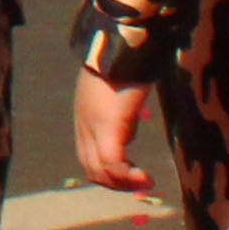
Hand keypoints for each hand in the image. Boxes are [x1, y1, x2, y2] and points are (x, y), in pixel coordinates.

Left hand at [73, 67, 154, 195]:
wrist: (122, 43)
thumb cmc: (125, 61)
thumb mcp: (119, 90)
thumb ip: (121, 110)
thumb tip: (133, 124)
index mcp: (85, 115)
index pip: (88, 154)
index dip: (107, 171)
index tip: (130, 175)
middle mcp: (84, 123)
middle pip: (90, 166)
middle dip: (115, 182)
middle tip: (138, 186)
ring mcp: (93, 125)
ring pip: (99, 170)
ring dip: (122, 183)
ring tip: (144, 183)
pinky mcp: (108, 125)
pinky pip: (112, 163)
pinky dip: (127, 176)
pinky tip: (144, 178)